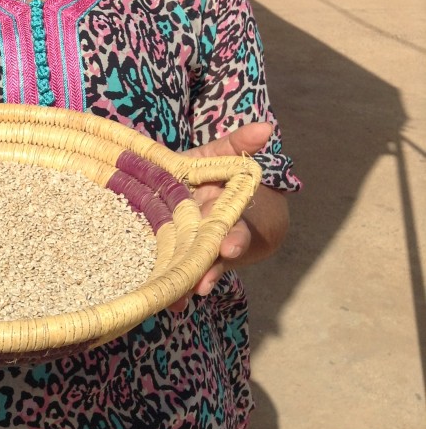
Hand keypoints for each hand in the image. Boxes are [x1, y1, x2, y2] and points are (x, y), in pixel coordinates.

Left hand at [168, 121, 287, 310]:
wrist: (201, 193)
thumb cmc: (214, 173)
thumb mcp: (224, 155)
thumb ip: (240, 143)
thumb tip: (266, 127)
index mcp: (228, 213)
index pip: (236, 230)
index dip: (235, 239)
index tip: (231, 247)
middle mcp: (214, 235)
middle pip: (212, 256)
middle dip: (208, 269)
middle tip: (200, 283)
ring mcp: (197, 248)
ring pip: (193, 267)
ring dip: (185, 283)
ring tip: (176, 300)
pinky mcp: (177, 253)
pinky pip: (174, 269)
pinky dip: (170, 285)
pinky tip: (162, 301)